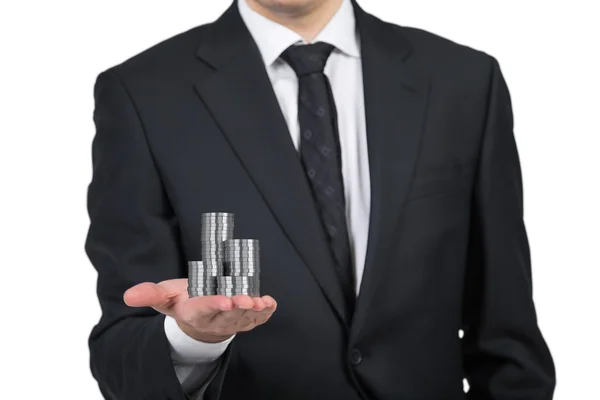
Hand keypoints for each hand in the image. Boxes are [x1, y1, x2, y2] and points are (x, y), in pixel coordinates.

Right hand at [123, 279, 276, 342]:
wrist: (200, 321)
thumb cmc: (184, 302)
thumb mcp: (165, 297)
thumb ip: (150, 295)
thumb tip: (129, 295)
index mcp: (195, 312)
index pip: (204, 309)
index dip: (214, 304)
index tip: (224, 299)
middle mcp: (216, 319)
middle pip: (228, 314)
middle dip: (238, 306)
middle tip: (246, 299)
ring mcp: (232, 321)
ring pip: (244, 317)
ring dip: (254, 310)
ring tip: (261, 302)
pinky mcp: (246, 320)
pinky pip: (258, 319)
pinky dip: (266, 312)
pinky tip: (270, 303)